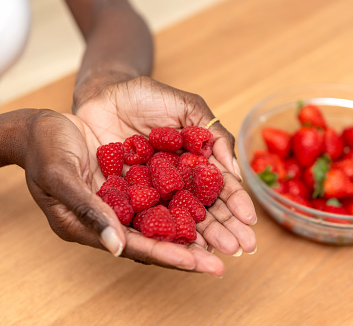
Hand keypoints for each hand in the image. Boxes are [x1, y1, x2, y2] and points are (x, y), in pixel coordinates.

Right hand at [24, 110, 225, 275]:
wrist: (42, 125)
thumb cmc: (43, 150)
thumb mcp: (61, 178)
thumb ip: (88, 211)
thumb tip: (117, 248)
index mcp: (95, 227)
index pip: (141, 247)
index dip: (173, 256)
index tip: (205, 263)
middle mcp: (118, 217)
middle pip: (164, 237)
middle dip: (200, 246)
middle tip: (237, 250)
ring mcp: (129, 198)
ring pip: (171, 216)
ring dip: (203, 224)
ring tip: (236, 231)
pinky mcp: (137, 178)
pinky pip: (168, 190)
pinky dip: (191, 196)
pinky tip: (215, 198)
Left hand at [74, 76, 257, 256]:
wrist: (103, 94)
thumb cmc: (145, 97)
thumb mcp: (186, 106)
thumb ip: (212, 133)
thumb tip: (234, 171)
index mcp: (193, 164)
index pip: (220, 189)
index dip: (236, 205)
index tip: (250, 222)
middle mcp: (175, 185)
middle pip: (204, 212)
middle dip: (224, 230)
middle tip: (241, 248)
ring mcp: (150, 196)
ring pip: (177, 223)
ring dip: (198, 241)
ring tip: (215, 257)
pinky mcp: (123, 202)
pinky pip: (141, 222)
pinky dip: (158, 237)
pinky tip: (175, 252)